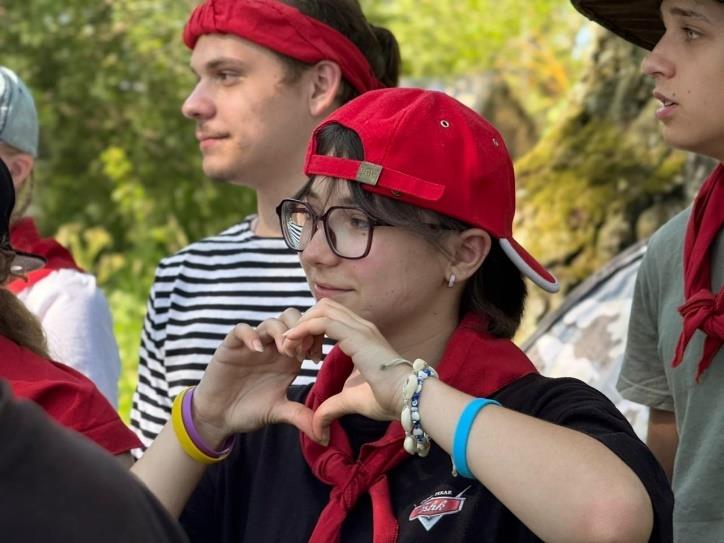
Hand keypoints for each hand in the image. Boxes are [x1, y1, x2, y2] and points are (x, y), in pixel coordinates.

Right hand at [192, 308, 321, 445]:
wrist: (219, 417)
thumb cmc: (250, 410)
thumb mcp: (278, 412)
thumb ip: (300, 416)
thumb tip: (323, 435)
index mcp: (288, 358)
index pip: (307, 332)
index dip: (315, 338)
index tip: (316, 358)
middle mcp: (273, 347)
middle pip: (292, 318)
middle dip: (301, 330)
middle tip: (301, 352)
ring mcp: (253, 345)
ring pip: (271, 321)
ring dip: (282, 332)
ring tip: (284, 351)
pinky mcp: (232, 347)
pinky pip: (241, 330)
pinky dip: (251, 335)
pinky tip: (258, 350)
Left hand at [282, 299, 410, 440]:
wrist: (407, 399)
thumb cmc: (388, 399)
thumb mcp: (351, 401)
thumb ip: (332, 407)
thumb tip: (317, 429)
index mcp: (362, 335)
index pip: (330, 317)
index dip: (311, 330)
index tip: (302, 354)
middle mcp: (361, 326)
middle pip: (324, 307)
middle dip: (304, 323)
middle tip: (294, 348)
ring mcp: (361, 328)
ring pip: (322, 310)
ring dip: (302, 325)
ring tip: (292, 347)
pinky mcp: (358, 336)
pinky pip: (324, 322)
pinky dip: (304, 329)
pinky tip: (295, 344)